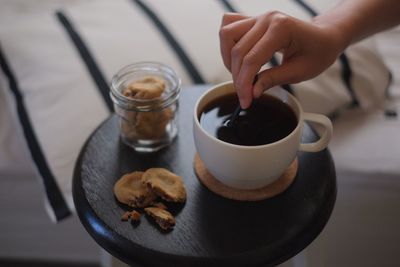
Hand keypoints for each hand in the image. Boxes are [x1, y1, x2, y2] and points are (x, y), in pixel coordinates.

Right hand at [219, 11, 345, 107]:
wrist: (326, 36)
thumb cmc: (318, 52)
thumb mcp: (300, 72)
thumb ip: (273, 80)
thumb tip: (252, 92)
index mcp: (281, 28)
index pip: (252, 59)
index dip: (244, 83)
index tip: (246, 101)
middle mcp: (267, 19)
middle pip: (237, 50)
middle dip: (237, 77)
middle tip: (245, 95)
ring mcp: (259, 17)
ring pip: (227, 35)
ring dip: (228, 59)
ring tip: (240, 75)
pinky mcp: (254, 20)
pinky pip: (230, 27)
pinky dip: (228, 44)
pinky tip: (237, 59)